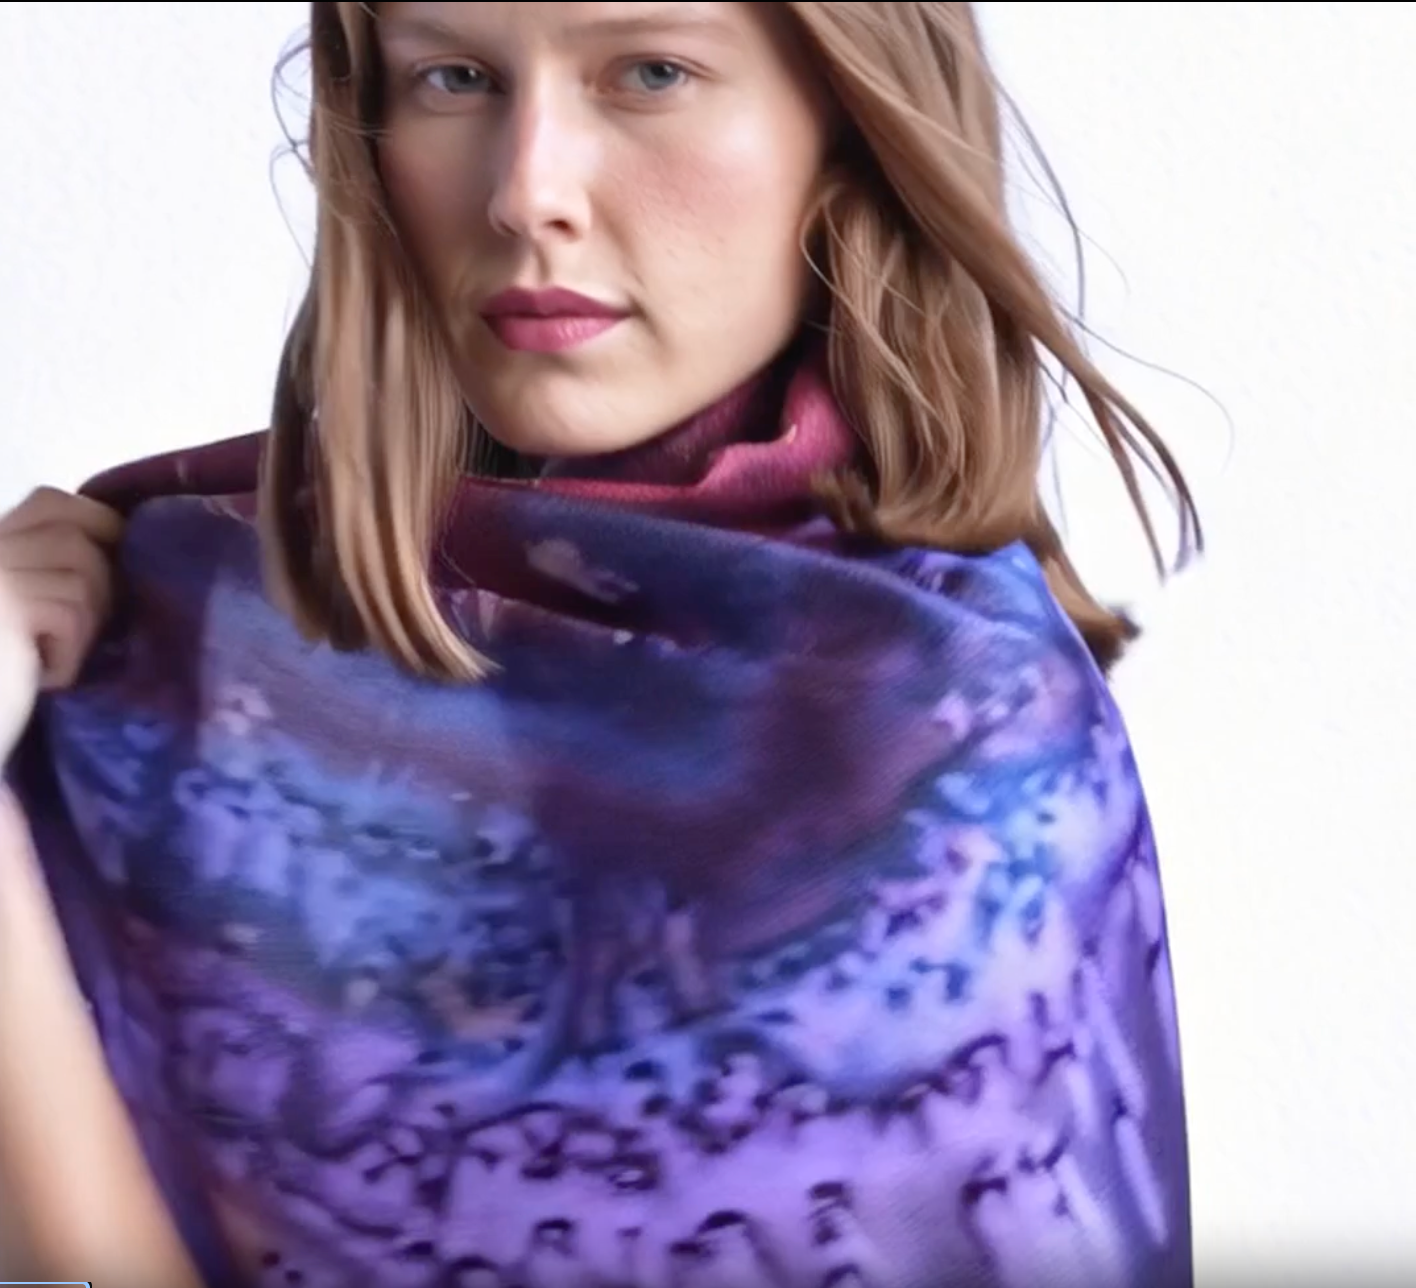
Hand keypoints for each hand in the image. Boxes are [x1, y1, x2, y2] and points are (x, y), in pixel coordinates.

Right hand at [0, 488, 123, 761]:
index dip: (96, 524)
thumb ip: (51, 571)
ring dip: (83, 625)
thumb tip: (122, 545)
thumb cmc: (6, 682)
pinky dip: (68, 655)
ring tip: (48, 659)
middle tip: (81, 628)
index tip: (114, 562)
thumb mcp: (26, 614)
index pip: (51, 501)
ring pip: (83, 573)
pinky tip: (41, 679)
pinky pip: (70, 614)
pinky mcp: (5, 609)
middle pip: (76, 532)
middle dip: (98, 581)